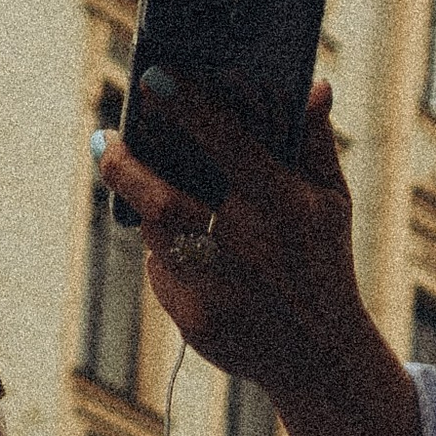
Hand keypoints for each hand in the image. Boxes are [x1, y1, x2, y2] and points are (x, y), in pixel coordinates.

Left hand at [97, 78, 366, 392]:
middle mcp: (249, 248)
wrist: (319, 357)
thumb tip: (313, 85)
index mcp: (285, 207)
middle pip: (163, 198)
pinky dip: (166, 253)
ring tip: (147, 189)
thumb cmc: (323, 262)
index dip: (187, 108)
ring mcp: (219, 290)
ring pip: (157, 235)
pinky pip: (162, 272)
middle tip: (104, 140)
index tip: (152, 78)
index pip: (228, 144)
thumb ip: (316, 143)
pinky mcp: (196, 323)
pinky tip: (184, 247)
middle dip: (124, 165)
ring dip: (147, 208)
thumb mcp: (332, 202)